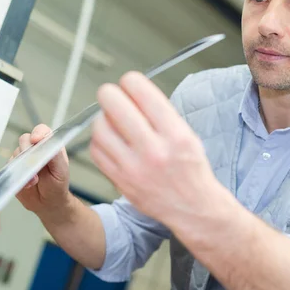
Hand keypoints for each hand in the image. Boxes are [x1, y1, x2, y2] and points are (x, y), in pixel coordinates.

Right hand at [13, 124, 71, 220]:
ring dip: (24, 166)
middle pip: (25, 139)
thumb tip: (48, 142)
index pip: (42, 131)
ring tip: (34, 181)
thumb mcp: (61, 171)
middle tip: (34, 166)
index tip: (36, 140)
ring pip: (16, 153)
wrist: (48, 203)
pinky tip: (27, 184)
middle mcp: (36, 150)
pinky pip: (10, 167)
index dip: (38, 133)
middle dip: (27, 151)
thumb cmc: (58, 185)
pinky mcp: (14, 169)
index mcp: (50, 146)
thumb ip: (55, 156)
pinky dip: (17, 175)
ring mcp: (24, 159)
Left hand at [89, 71, 222, 227]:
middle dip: (111, 94)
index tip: (129, 83)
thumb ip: (160, 113)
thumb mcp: (188, 134)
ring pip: (100, 126)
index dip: (130, 81)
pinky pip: (96, 150)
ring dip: (103, 117)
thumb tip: (132, 90)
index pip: (140, 90)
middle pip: (113, 103)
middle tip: (113, 96)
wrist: (193, 208)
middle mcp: (153, 150)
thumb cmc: (191, 169)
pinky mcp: (120, 180)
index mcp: (175, 134)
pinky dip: (100, 139)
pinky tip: (110, 140)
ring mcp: (133, 167)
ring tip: (112, 120)